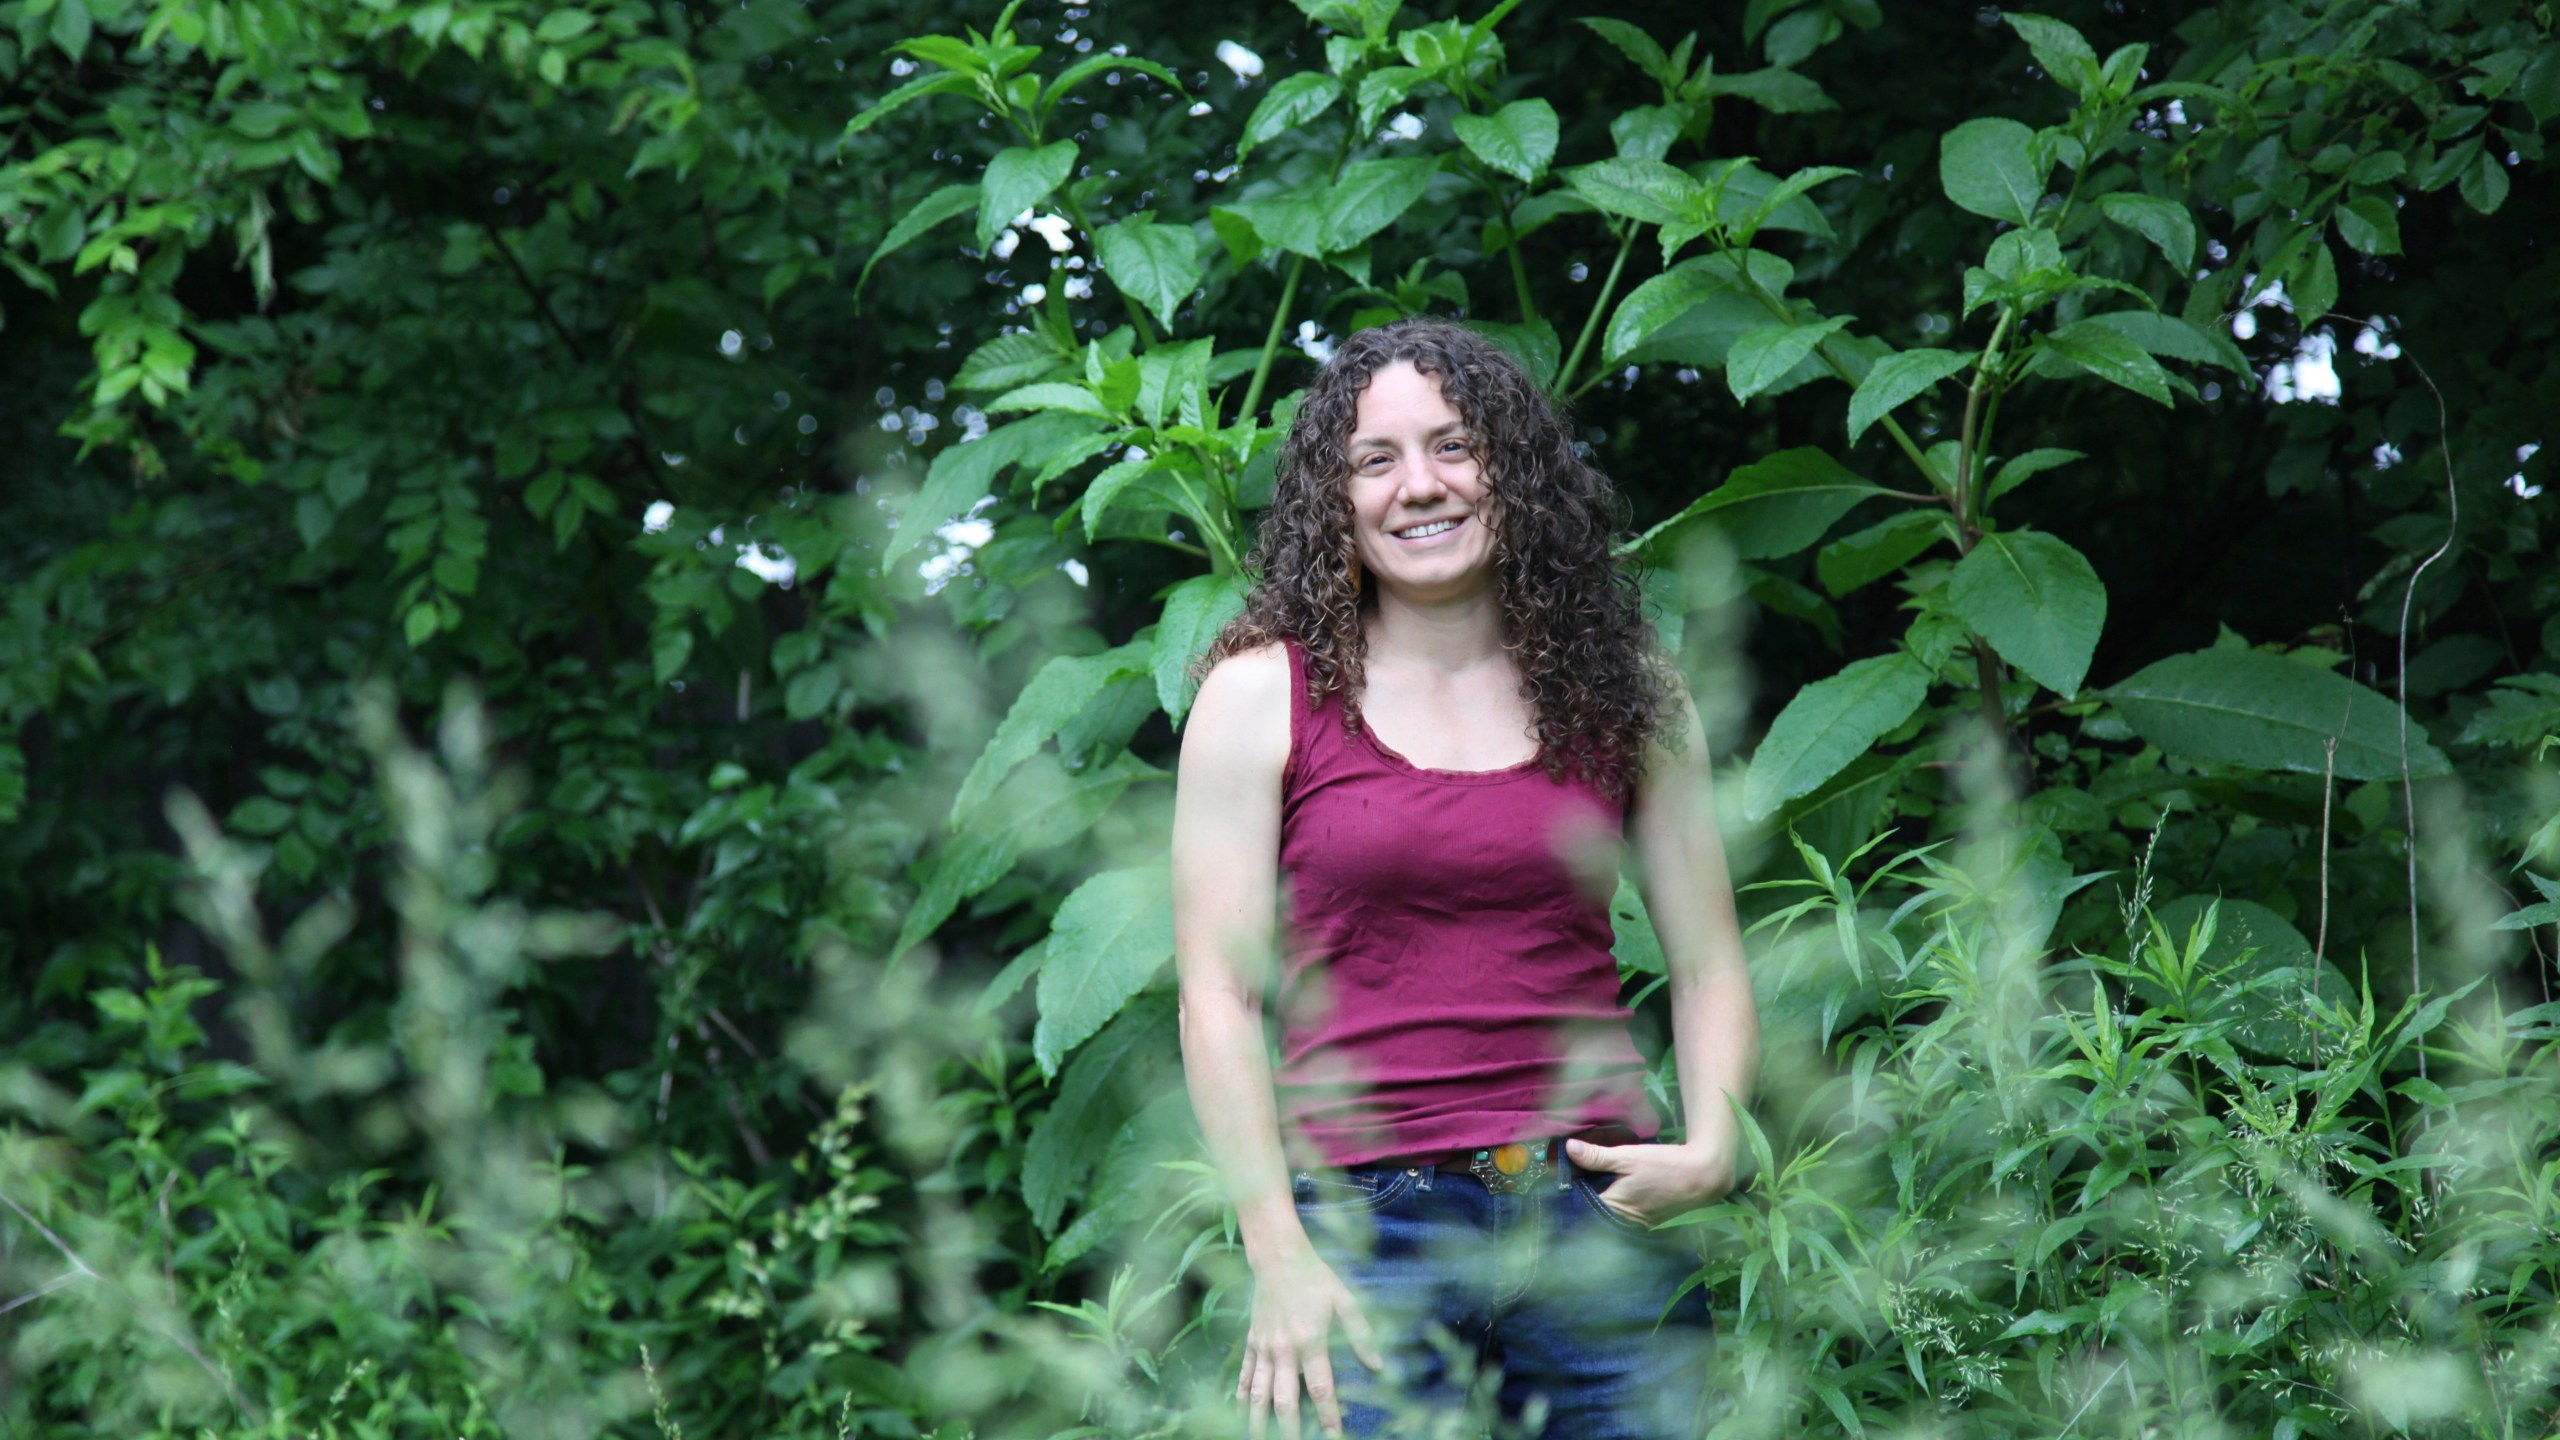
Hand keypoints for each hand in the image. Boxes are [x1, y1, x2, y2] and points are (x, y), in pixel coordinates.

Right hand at [1239, 1247, 1383, 1438]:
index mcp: (1310, 1341)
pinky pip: (1245, 1375)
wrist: (1277, 1258)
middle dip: (1289, 1430)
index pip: (1320, 1387)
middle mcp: (1284, 1350)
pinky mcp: (1251, 1343)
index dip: (1328, 1415)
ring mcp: (1263, 1348)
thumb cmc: (1315, 1278)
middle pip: (1284, 1400)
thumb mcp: (1345, 1300)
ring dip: (1259, 1421)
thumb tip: (1378, 1365)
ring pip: (1258, 1394)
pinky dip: (1242, 1397)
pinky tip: (1241, 1414)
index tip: (1334, 1436)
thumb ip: (1361, 1334)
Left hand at [1564, 1137, 1734, 1228]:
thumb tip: (1568, 1148)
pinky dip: (1616, 1202)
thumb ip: (1597, 1156)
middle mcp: (1624, 1223)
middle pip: (1593, 1212)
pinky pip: (1623, 1215)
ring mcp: (1638, 1225)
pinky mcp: (1648, 1222)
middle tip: (1576, 1173)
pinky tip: (1614, 1187)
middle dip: (1584, 1195)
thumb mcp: (1628, 1155)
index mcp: (1615, 1208)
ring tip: (1592, 1179)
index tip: (1563, 1175)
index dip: (1570, 1191)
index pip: (1580, 1206)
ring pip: (1609, 1214)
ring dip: (1600, 1199)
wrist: (1702, 1175)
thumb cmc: (1664, 1165)